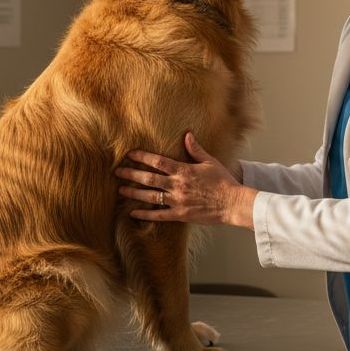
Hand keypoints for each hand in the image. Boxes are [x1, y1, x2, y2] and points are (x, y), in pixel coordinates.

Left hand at [116, 133, 256, 228]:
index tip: (130, 154)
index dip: (142, 157)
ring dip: (133, 192)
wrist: (232, 203)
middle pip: (149, 178)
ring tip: (120, 189)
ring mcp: (177, 201)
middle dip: (131, 174)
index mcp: (184, 170)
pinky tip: (132, 213)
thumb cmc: (223, 182)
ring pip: (150, 196)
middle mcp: (177, 185)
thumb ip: (196, 149)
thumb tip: (187, 135)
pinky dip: (145, 214)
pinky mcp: (180, 215)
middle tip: (117, 171)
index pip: (158, 161)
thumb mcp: (210, 162)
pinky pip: (158, 215)